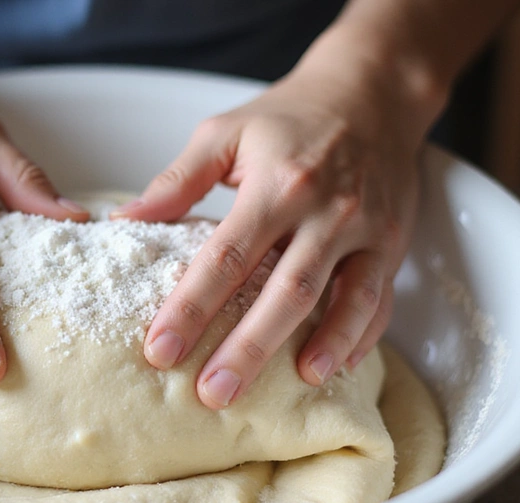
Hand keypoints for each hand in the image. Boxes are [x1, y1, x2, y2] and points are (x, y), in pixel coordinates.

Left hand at [114, 66, 422, 408]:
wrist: (371, 91)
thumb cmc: (288, 117)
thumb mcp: (224, 133)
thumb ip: (177, 181)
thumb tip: (125, 219)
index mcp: (276, 184)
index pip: (225, 257)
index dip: (190, 307)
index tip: (160, 350)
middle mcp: (324, 210)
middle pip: (284, 291)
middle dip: (248, 348)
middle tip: (212, 393)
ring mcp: (365, 229)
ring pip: (343, 300)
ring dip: (320, 347)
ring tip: (294, 386)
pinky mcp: (393, 242)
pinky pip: (380, 298)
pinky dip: (361, 336)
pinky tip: (337, 366)